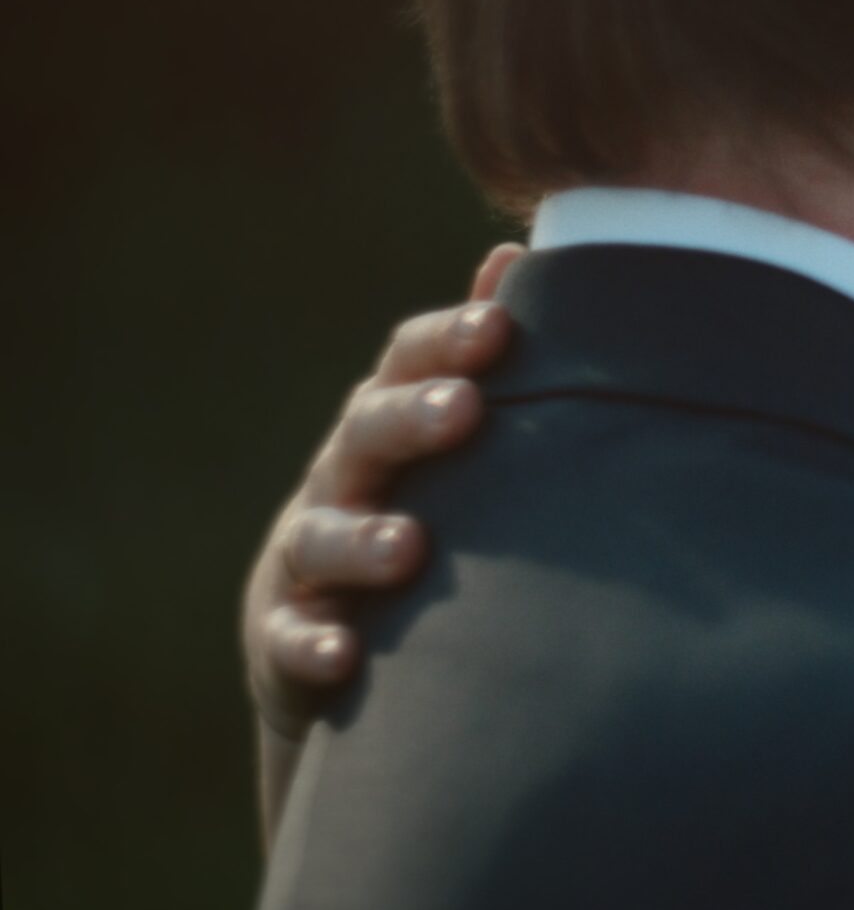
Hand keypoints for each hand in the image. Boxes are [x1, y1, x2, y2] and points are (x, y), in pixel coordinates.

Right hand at [242, 244, 519, 745]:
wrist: (348, 647)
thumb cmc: (425, 512)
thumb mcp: (447, 437)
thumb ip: (477, 357)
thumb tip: (516, 255)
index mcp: (387, 422)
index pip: (407, 363)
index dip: (447, 340)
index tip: (499, 326)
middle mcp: (341, 476)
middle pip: (365, 434)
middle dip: (411, 419)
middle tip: (464, 409)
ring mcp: (305, 556)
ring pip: (321, 537)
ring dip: (363, 540)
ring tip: (409, 549)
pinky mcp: (282, 635)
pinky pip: (289, 639)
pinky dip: (311, 645)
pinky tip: (344, 654)